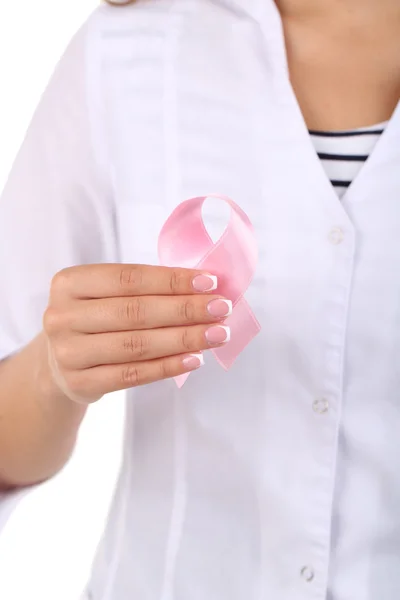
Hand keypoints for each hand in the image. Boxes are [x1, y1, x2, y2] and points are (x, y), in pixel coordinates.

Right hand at [43, 264, 230, 402]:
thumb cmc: (96, 319)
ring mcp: (67, 352)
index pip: (129, 278)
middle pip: (134, 312)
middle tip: (222, 309)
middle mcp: (61, 316)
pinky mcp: (79, 383)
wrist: (60, 363)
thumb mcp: (106, 295)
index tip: (211, 282)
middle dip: (185, 309)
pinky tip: (196, 359)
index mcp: (69, 282)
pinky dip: (168, 366)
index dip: (172, 280)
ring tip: (217, 334)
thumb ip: (146, 289)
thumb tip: (205, 287)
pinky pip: (133, 375)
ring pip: (136, 345)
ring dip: (184, 338)